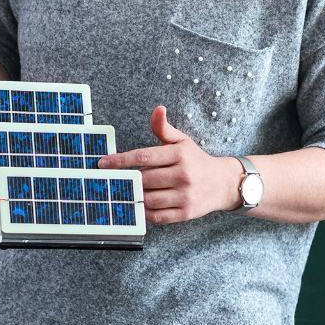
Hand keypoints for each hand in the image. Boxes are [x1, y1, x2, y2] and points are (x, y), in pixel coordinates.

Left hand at [99, 106, 242, 222]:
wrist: (223, 183)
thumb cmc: (196, 160)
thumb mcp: (181, 141)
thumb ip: (164, 128)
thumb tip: (157, 109)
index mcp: (179, 154)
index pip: (143, 156)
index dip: (120, 160)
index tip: (102, 163)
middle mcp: (183, 174)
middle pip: (144, 179)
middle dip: (129, 179)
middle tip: (118, 179)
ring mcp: (186, 195)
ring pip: (149, 198)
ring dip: (137, 195)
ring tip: (132, 191)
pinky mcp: (186, 213)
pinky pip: (158, 216)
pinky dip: (147, 212)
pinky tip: (144, 204)